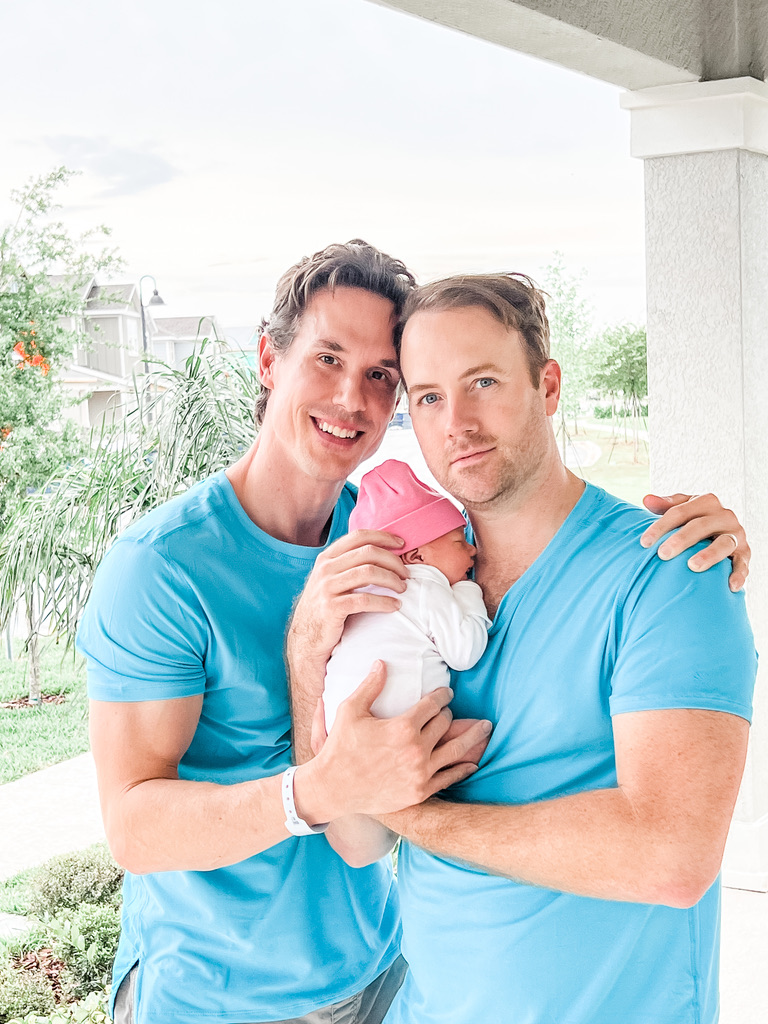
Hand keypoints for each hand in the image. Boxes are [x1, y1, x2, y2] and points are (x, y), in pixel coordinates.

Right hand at [287, 530, 408, 669]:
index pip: (359, 536)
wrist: (305, 638)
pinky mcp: (332, 608)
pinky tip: (394, 605)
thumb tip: (381, 551)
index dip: (383, 537)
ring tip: (402, 588)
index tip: (401, 544)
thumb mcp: (329, 579)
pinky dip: (385, 602)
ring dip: (392, 580)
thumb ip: (347, 564)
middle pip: (368, 552)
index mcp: (326, 558)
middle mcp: (325, 569)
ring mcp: (327, 588)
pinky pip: (365, 600)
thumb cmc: (324, 607)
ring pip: (369, 573)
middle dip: (393, 561)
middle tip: (406, 573)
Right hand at [295, 661, 491, 821]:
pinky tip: (472, 762)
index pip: (433, 704)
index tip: (446, 692)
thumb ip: (370, 685)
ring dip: (474, 737)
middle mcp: (416, 749)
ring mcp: (420, 772)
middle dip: (448, 714)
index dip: (442, 695)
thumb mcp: (350, 710)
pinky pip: (449, 777)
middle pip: (444, 724)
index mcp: (402, 726)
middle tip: (450, 710)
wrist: (332, 788)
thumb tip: (382, 662)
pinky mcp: (420, 792)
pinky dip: (464, 768)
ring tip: (486, 729)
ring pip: (456, 750)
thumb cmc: (340, 747)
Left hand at [640, 493, 748, 591]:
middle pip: (700, 526)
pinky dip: (739, 574)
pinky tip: (730, 585)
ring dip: (710, 555)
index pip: (679, 511)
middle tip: (662, 554)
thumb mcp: (683, 509)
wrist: (723, 530)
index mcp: (706, 502)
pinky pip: (743, 563)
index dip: (661, 526)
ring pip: (724, 543)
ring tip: (693, 566)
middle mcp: (724, 515)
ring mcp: (736, 534)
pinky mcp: (745, 552)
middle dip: (681, 540)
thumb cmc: (695, 519)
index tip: (644, 542)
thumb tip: (647, 500)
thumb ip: (666, 505)